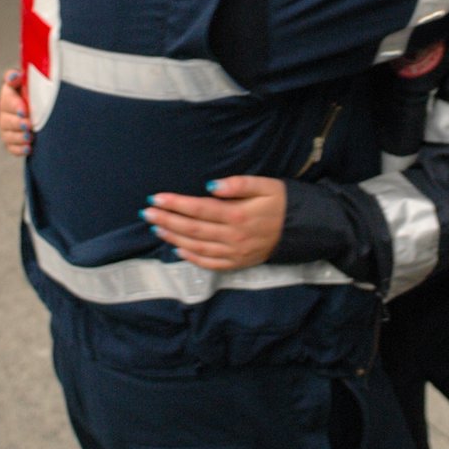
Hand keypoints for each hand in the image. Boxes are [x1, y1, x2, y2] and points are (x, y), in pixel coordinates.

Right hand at [0, 69, 31, 156]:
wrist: (31, 105)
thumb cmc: (28, 90)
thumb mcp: (22, 81)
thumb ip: (16, 77)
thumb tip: (16, 76)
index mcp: (7, 97)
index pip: (8, 101)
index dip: (15, 106)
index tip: (24, 110)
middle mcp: (4, 114)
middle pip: (7, 121)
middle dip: (18, 123)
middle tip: (28, 125)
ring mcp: (6, 129)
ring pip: (9, 136)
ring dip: (19, 137)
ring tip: (29, 137)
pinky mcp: (11, 142)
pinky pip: (12, 148)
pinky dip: (20, 149)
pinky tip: (29, 148)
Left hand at [141, 176, 286, 270]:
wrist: (301, 228)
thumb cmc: (280, 202)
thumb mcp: (265, 185)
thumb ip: (238, 184)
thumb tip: (211, 185)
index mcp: (238, 215)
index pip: (199, 209)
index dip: (175, 204)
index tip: (156, 198)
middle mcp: (234, 237)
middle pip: (193, 229)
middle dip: (167, 220)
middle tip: (147, 212)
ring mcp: (235, 253)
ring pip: (197, 247)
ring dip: (174, 237)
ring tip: (157, 226)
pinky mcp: (237, 263)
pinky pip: (210, 264)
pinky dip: (192, 257)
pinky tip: (178, 249)